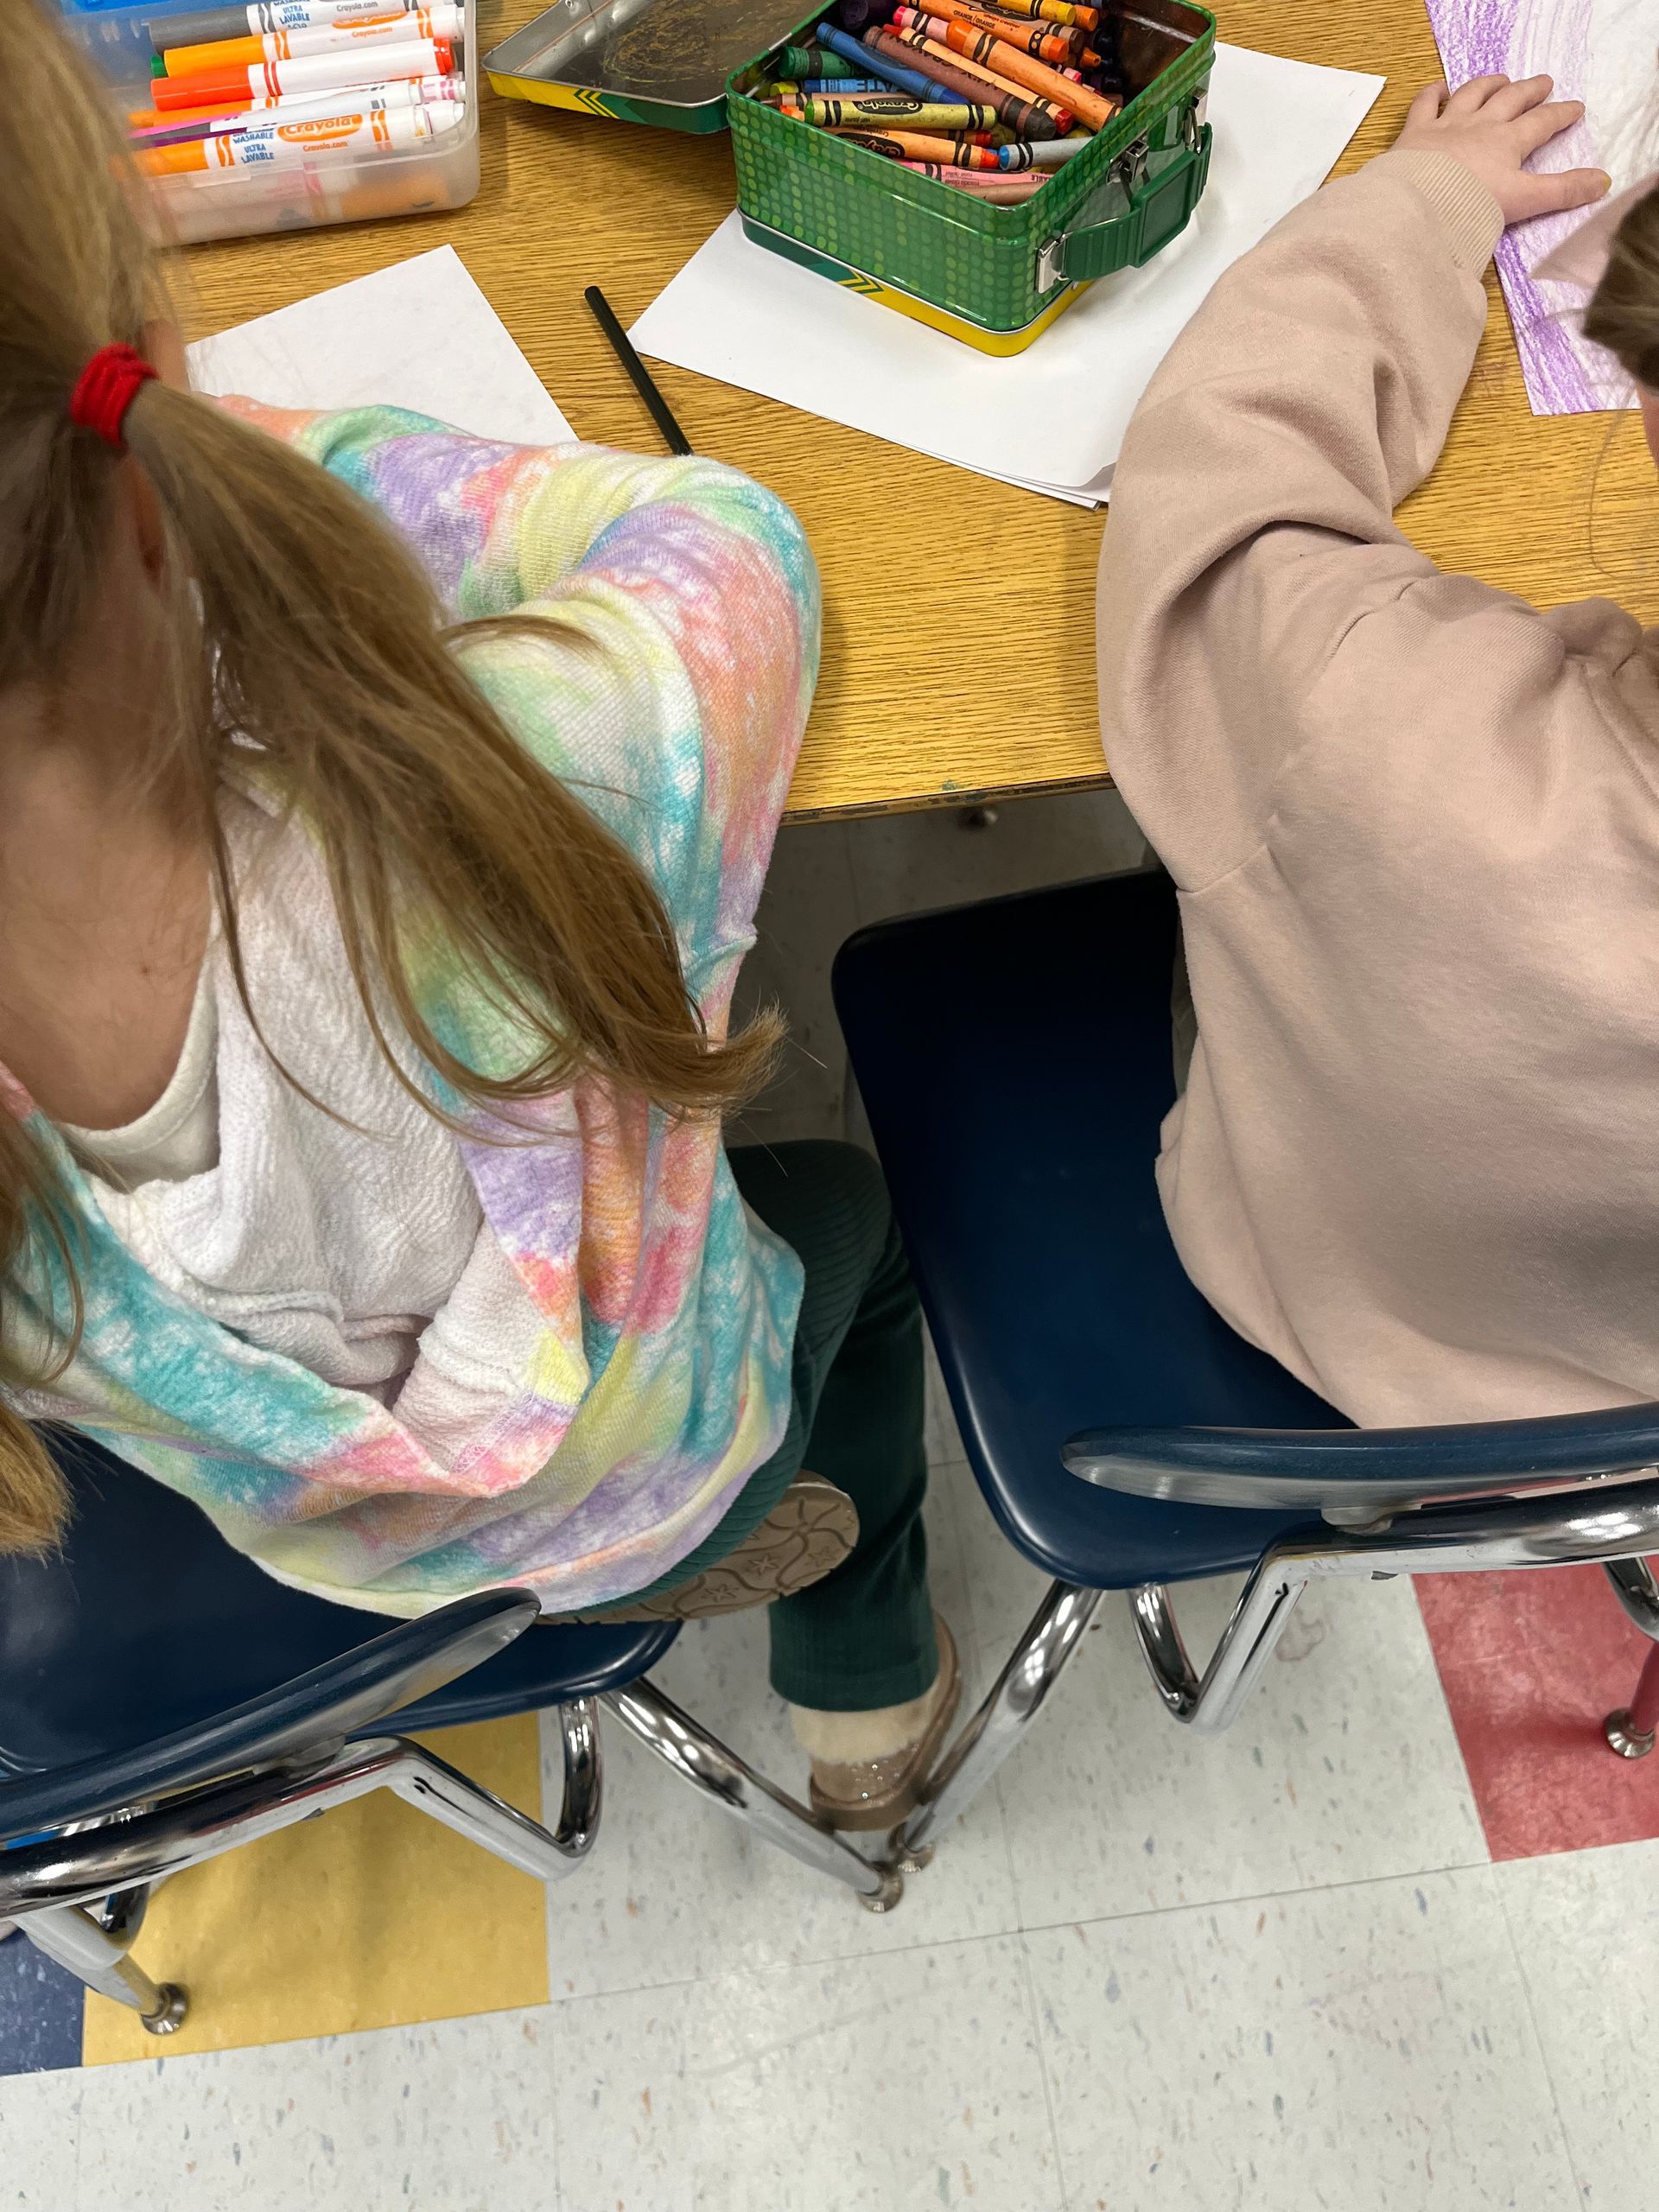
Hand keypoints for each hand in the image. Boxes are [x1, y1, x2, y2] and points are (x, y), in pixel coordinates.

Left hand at [1395, 75, 1609, 224]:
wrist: (1418, 209)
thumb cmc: (1470, 208)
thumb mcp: (1523, 202)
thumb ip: (1562, 192)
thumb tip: (1602, 182)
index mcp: (1507, 144)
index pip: (1541, 124)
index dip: (1561, 115)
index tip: (1575, 108)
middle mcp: (1480, 127)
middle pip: (1511, 101)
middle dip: (1530, 91)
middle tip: (1544, 83)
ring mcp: (1446, 126)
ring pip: (1473, 94)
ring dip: (1490, 84)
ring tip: (1502, 79)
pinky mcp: (1415, 133)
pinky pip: (1425, 104)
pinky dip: (1433, 93)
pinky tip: (1439, 88)